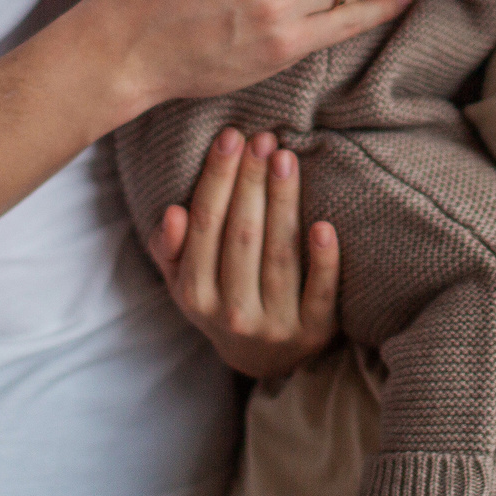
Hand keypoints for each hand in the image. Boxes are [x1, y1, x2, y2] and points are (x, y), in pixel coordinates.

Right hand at [148, 127, 339, 378]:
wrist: (263, 358)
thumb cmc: (221, 298)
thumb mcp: (185, 279)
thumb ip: (171, 248)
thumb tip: (173, 214)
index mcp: (195, 295)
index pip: (206, 226)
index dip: (218, 179)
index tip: (231, 137)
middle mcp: (232, 313)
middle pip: (242, 236)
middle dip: (251, 182)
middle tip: (263, 139)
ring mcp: (275, 326)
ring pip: (279, 256)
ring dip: (283, 203)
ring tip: (286, 159)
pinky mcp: (315, 333)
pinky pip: (320, 293)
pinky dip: (323, 260)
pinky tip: (324, 225)